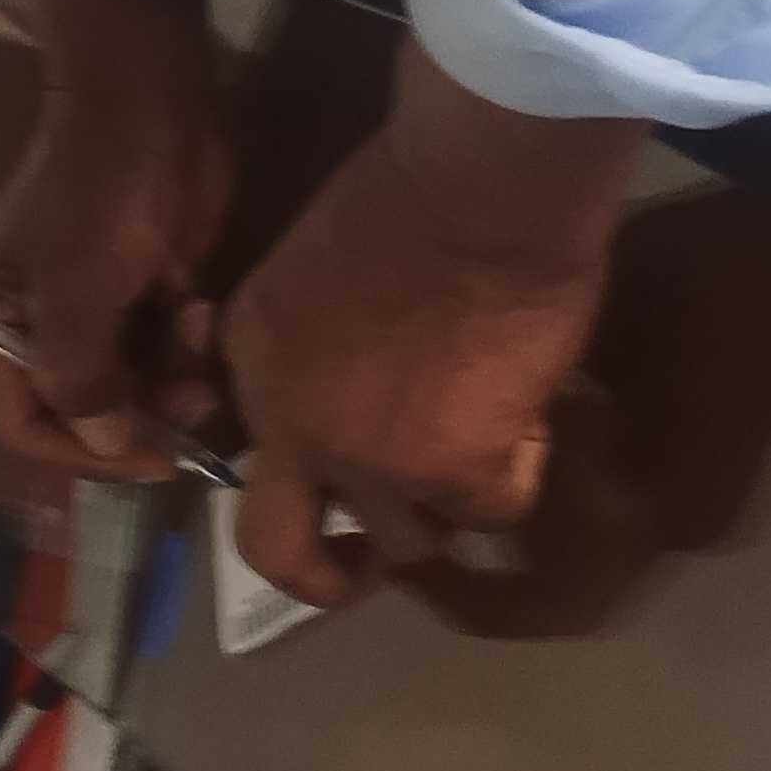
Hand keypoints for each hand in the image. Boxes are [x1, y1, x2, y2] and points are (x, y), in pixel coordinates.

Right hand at [0, 66, 234, 481]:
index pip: (24, 426)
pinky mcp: (144, 285)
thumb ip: (81, 383)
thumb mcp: (74, 295)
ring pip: (136, 382)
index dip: (84, 455)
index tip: (150, 458)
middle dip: (143, 415)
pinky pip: (166, 346)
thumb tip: (106, 445)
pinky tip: (202, 307)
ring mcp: (94, 305)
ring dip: (174, 378)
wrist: (147, 100)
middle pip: (87, 411)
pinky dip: (188, 342)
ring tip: (201, 342)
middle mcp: (37, 324)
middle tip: (197, 403)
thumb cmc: (96, 195)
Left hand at [223, 45, 637, 607]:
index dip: (283, 521)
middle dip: (336, 576)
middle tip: (372, 559)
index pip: (244, 484)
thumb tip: (316, 400)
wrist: (476, 194)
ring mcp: (382, 466)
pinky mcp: (465, 472)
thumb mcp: (299, 277)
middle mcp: (306, 439)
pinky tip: (526, 422)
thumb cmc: (395, 201)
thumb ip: (292, 355)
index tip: (316, 521)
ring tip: (473, 447)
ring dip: (443, 502)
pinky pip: (494, 510)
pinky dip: (516, 471)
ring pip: (414, 536)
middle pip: (303, 558)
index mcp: (260, 383)